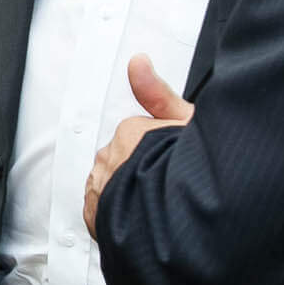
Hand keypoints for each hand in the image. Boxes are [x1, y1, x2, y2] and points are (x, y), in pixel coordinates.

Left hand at [83, 56, 193, 236]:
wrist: (176, 224)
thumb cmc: (188, 173)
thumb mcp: (186, 123)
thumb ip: (159, 94)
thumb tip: (137, 60)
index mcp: (130, 133)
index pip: (143, 138)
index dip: (164, 152)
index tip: (177, 165)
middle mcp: (110, 158)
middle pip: (129, 161)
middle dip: (146, 173)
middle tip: (171, 191)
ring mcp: (101, 187)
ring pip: (115, 186)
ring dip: (131, 196)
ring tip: (159, 211)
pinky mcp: (95, 216)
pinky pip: (104, 212)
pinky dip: (119, 217)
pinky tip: (141, 223)